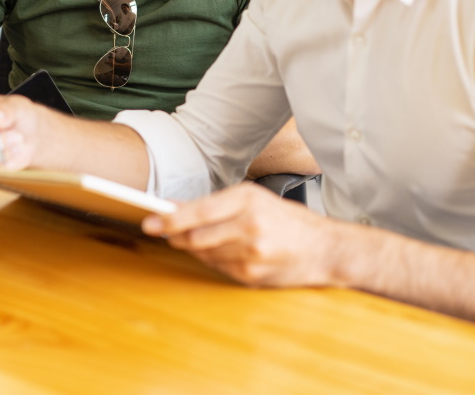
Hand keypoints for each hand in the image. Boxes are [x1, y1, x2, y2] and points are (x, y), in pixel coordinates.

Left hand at [142, 182, 336, 287]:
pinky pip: (218, 268)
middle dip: (174, 235)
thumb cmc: (287, 220)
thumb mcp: (253, 199)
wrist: (325, 249)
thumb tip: (176, 208)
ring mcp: (251, 254)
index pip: (198, 212)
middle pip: (195, 236)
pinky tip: (223, 252)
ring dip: (194, 248)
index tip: (149, 221)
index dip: (170, 219)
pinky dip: (213, 260)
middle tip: (162, 231)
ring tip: (199, 238)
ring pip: (204, 254)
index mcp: (247, 200)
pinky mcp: (252, 275)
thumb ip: (214, 204)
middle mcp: (249, 226)